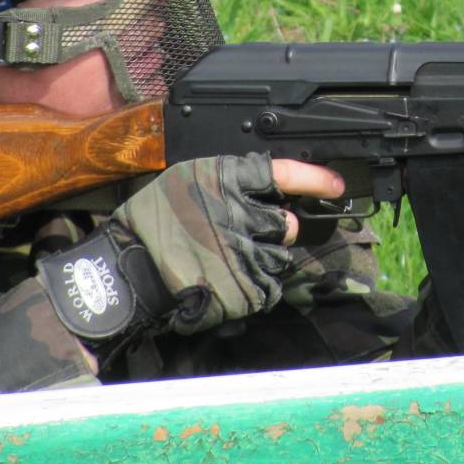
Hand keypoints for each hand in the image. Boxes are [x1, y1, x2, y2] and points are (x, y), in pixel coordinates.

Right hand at [111, 153, 343, 335]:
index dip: (315, 179)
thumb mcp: (187, 178)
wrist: (127, 269)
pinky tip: (225, 279)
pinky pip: (267, 288)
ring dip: (262, 259)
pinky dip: (253, 286)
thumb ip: (230, 179)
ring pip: (278, 258)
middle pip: (286, 224)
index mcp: (227, 181)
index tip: (336, 186)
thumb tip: (269, 186)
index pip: (284, 173)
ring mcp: (244, 254)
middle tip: (246, 234)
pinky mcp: (244, 289)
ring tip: (226, 259)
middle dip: (275, 229)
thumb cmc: (153, 221)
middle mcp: (241, 215)